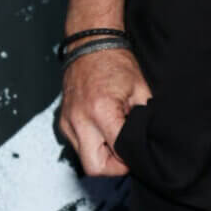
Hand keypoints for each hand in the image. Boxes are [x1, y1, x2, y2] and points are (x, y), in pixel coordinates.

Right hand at [58, 46, 150, 176]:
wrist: (90, 43)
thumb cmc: (115, 62)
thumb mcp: (140, 91)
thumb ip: (143, 120)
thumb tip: (147, 142)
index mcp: (101, 111)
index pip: (116, 155)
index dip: (130, 159)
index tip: (136, 153)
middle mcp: (80, 119)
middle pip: (94, 167)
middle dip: (112, 166)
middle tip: (124, 153)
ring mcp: (68, 120)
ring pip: (83, 158)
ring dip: (100, 155)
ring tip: (113, 137)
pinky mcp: (63, 119)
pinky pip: (76, 144)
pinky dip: (90, 144)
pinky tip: (102, 130)